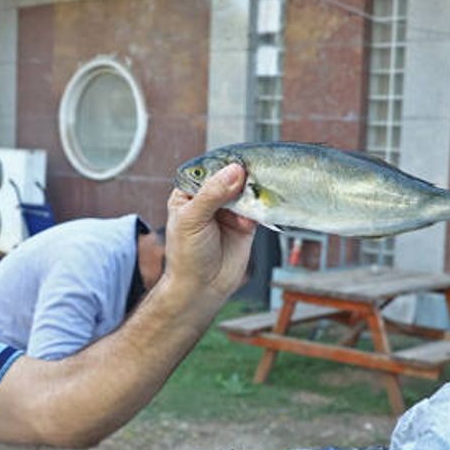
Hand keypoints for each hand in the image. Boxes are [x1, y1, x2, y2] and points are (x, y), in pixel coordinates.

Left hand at [163, 162, 256, 306]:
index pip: (208, 168)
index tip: (238, 161)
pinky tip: (261, 206)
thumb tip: (234, 171)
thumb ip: (212, 194)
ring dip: (254, 190)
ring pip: (246, 189)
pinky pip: (258, 206)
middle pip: (230, 176)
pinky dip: (263, 204)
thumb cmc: (187, 256)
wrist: (202, 288)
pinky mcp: (246, 222)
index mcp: (189, 192)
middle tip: (252, 176)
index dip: (223, 164)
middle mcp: (210, 198)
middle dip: (242, 176)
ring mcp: (229, 209)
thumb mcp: (192, 220)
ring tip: (255, 195)